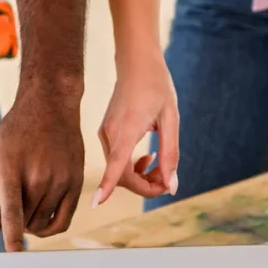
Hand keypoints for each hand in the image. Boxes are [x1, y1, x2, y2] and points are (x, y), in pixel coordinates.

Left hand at [0, 85, 84, 249]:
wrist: (49, 107)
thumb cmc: (14, 134)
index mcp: (10, 168)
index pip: (12, 210)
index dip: (10, 235)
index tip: (11, 252)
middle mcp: (38, 175)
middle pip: (24, 221)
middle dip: (14, 223)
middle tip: (11, 208)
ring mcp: (60, 179)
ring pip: (42, 223)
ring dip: (30, 224)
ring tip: (24, 206)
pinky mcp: (76, 183)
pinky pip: (64, 220)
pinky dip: (50, 228)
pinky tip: (40, 222)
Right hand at [95, 50, 178, 207]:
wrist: (137, 64)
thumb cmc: (157, 88)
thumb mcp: (171, 120)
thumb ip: (170, 154)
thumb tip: (170, 187)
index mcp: (128, 127)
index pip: (116, 162)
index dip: (108, 185)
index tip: (96, 204)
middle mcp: (110, 133)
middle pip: (122, 176)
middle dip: (146, 185)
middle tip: (168, 179)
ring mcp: (105, 134)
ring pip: (119, 171)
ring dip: (141, 177)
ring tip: (161, 165)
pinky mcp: (105, 134)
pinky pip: (116, 161)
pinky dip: (132, 166)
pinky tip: (147, 157)